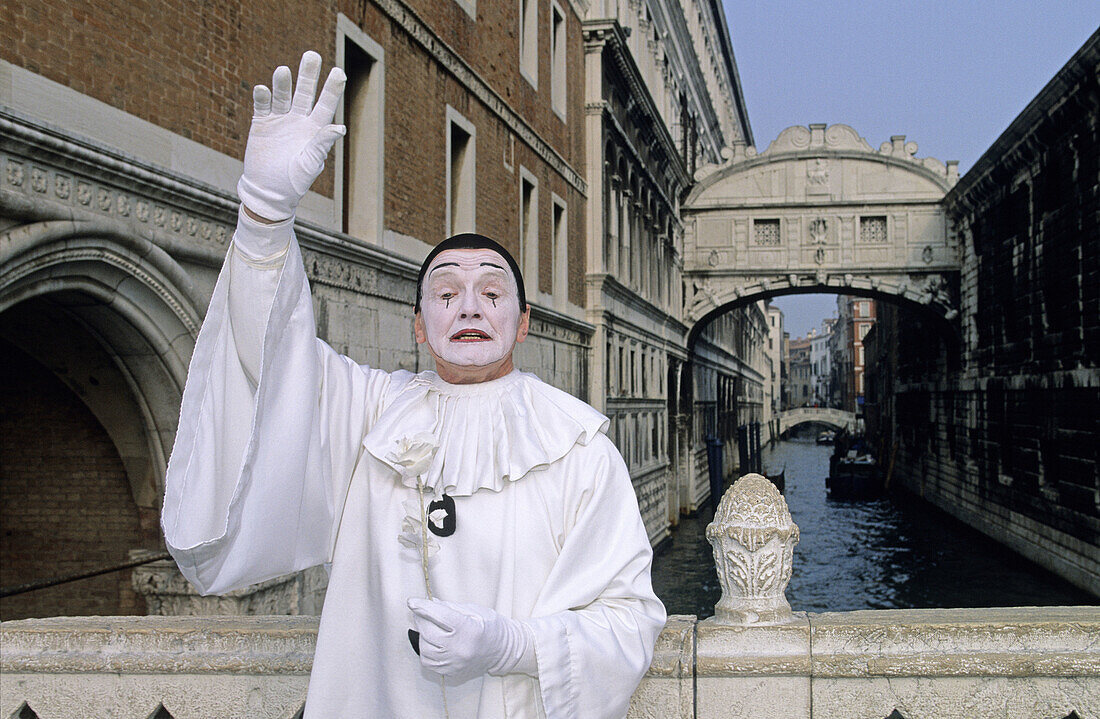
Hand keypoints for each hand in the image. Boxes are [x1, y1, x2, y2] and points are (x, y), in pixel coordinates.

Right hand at [237, 51, 345, 221]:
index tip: (339, 72)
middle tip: (312, 55)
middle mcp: (298, 120)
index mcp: (314, 129)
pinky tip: (263, 89)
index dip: (332, 89)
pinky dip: (262, 97)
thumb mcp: (311, 163)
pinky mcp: (261, 124)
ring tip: (283, 70)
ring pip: (283, 95)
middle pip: (305, 92)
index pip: (325, 104)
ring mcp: (279, 120)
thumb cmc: (294, 182)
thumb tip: (340, 128)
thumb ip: (322, 143)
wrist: (269, 192)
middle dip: (308, 75)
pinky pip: (262, 106)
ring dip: (283, 83)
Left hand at [408, 598, 533, 681]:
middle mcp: (461, 649)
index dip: (423, 607)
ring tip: (431, 628)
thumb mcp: (473, 610)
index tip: (411, 601)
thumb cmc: (490, 626)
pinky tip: (434, 643)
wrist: (503, 650)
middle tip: (422, 612)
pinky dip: (427, 651)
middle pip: (428, 632)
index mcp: (469, 629)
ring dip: (423, 636)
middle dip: (422, 619)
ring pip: (425, 649)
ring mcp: (456, 663)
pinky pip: (429, 662)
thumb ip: (449, 607)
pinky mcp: (452, 672)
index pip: (439, 615)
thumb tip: (428, 603)